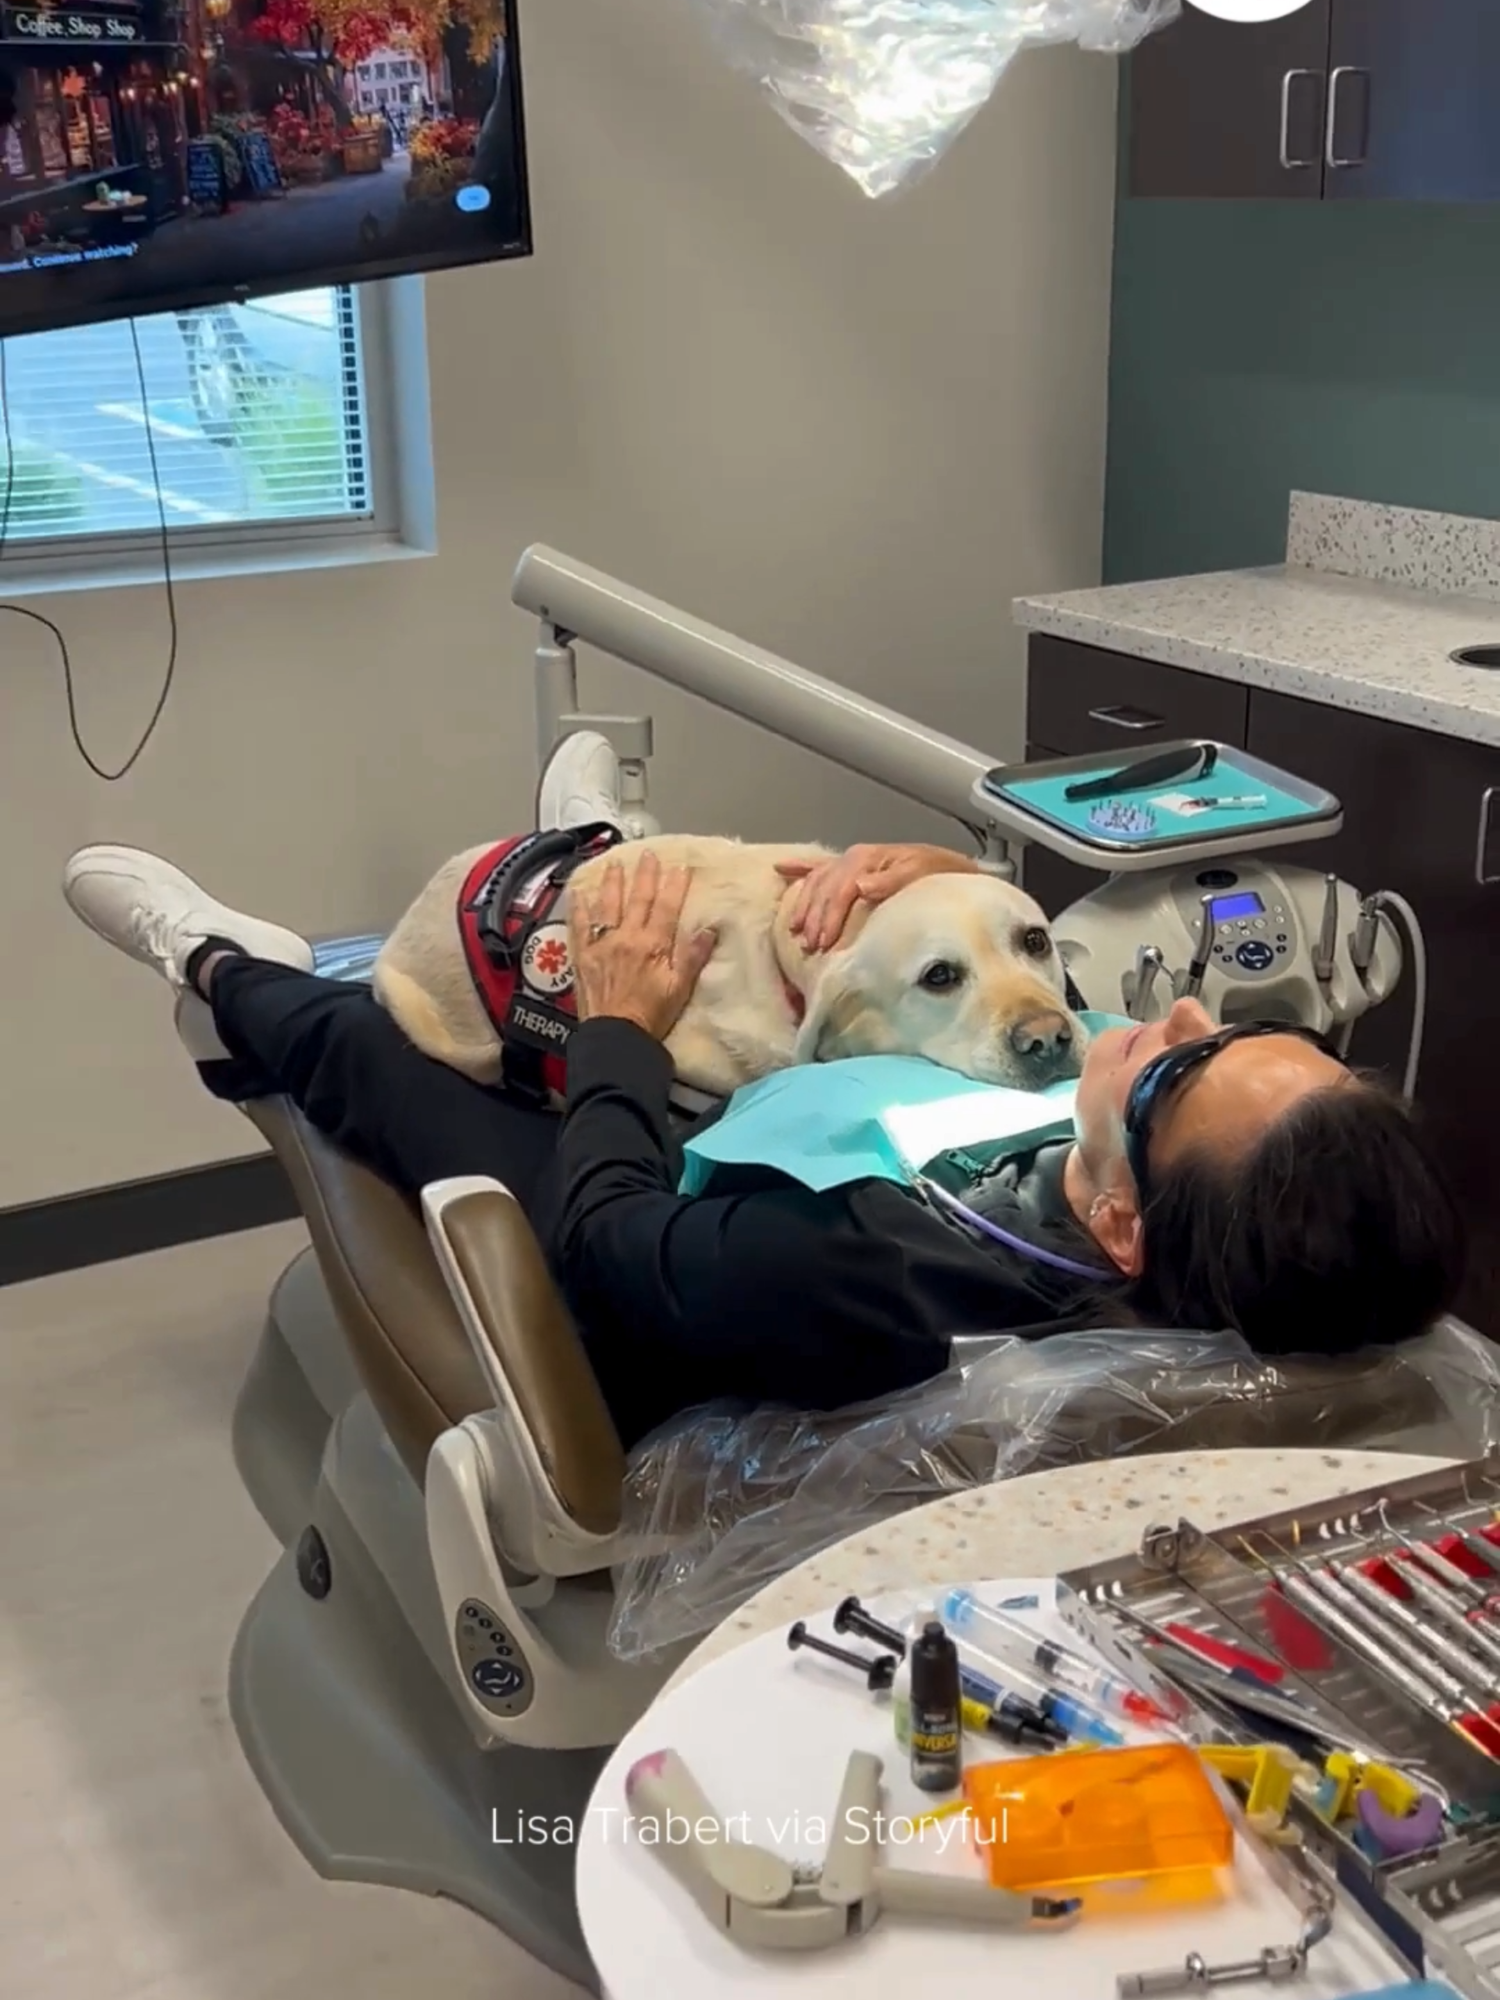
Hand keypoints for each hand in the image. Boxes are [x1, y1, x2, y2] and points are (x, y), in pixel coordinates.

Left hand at [569, 851, 716, 1041]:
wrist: (615, 1036)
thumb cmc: (652, 1015)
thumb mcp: (680, 988)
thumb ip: (693, 956)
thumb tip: (709, 929)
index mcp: (652, 945)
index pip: (667, 908)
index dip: (675, 886)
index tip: (681, 867)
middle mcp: (626, 938)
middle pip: (637, 900)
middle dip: (645, 876)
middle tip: (648, 854)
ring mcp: (601, 944)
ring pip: (607, 906)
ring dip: (612, 883)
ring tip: (615, 864)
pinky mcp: (582, 956)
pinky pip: (579, 926)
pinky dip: (579, 908)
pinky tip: (579, 893)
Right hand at [776, 843, 979, 952]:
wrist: (952, 868)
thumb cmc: (939, 875)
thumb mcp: (922, 874)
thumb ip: (892, 880)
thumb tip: (861, 886)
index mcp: (868, 858)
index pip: (840, 890)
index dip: (829, 917)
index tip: (824, 943)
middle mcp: (855, 858)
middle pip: (824, 888)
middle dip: (814, 917)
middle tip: (809, 946)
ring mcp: (851, 861)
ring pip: (817, 881)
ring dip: (804, 904)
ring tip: (796, 929)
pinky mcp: (852, 867)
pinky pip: (819, 867)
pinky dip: (800, 868)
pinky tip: (780, 870)